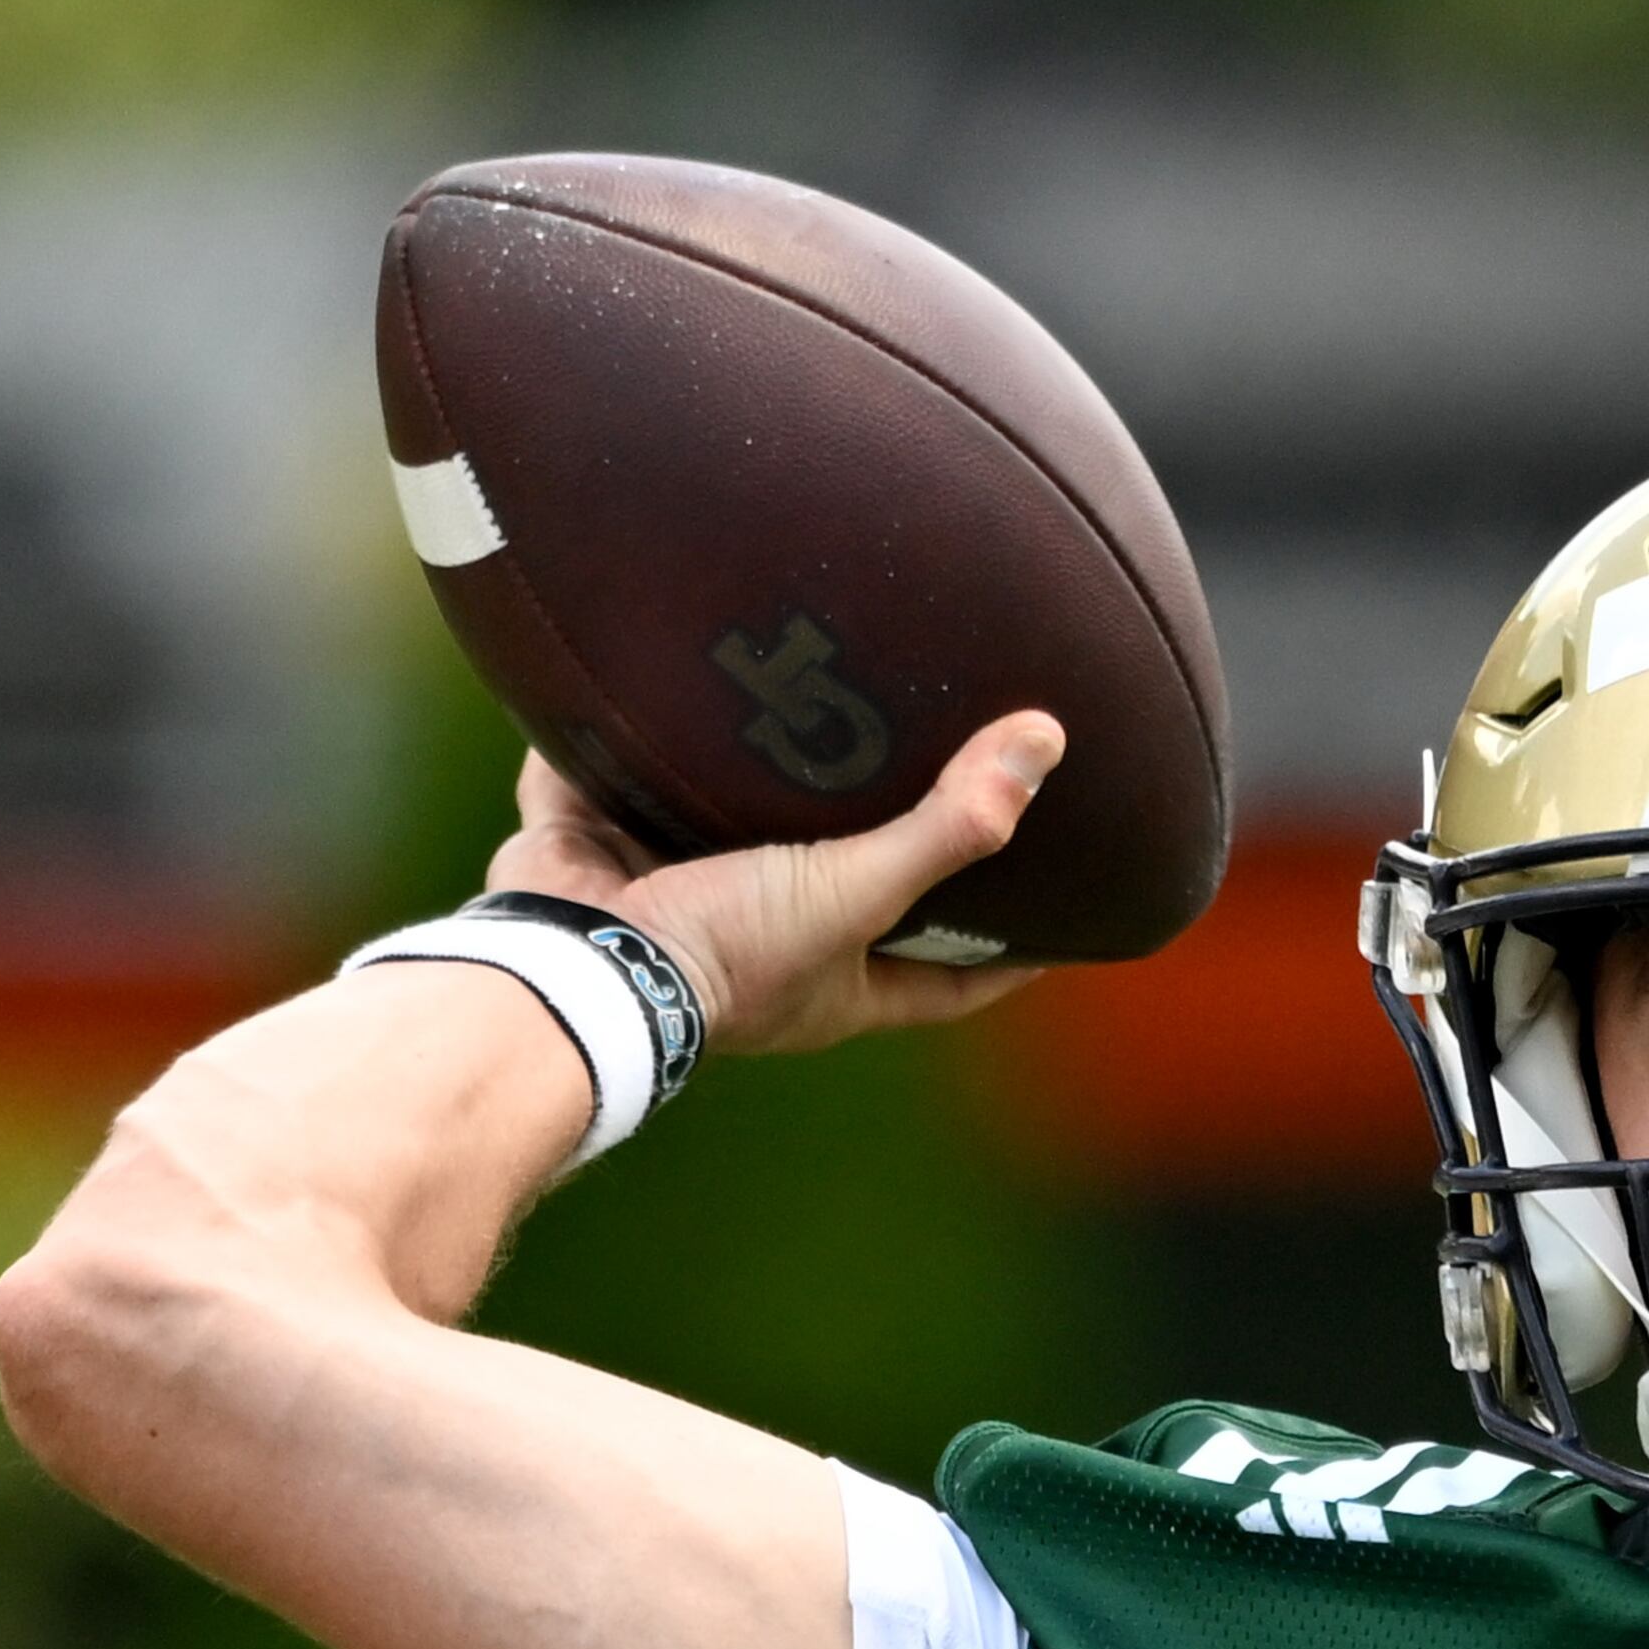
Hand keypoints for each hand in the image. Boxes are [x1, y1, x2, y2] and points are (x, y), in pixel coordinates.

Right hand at [485, 714, 1061, 1053]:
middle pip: (850, 893)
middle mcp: (765, 944)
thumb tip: (1047, 742)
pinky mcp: (599, 847)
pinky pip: (612, 783)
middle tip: (949, 773)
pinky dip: (625, 737)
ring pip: (733, 829)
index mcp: (837, 978)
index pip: (956, 975)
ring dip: (763, 782)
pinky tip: (657, 671)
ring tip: (823, 702)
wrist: (573, 966)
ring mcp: (676, 895)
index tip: (1075, 907)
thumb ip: (948, 825)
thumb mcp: (855, 891)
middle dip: (890, 843)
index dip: (1016, 948)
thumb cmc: (728, 953)